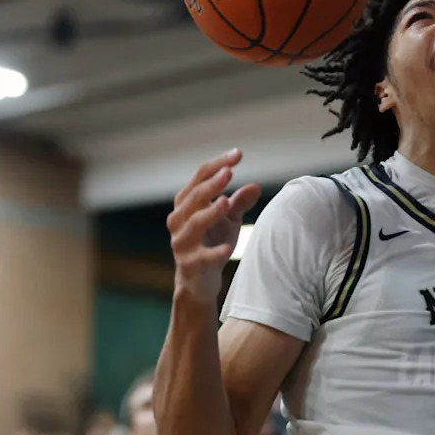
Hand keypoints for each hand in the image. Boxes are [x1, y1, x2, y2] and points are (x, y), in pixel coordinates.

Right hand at [167, 148, 261, 302]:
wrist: (198, 281)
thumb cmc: (212, 242)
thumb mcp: (228, 220)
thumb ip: (239, 203)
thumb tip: (256, 186)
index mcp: (187, 204)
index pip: (199, 177)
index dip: (217, 164)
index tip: (238, 154)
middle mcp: (179, 220)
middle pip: (193, 197)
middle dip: (212, 184)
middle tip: (229, 172)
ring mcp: (182, 242)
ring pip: (193, 224)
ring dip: (209, 212)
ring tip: (225, 202)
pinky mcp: (189, 264)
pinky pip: (201, 257)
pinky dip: (214, 253)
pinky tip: (228, 248)